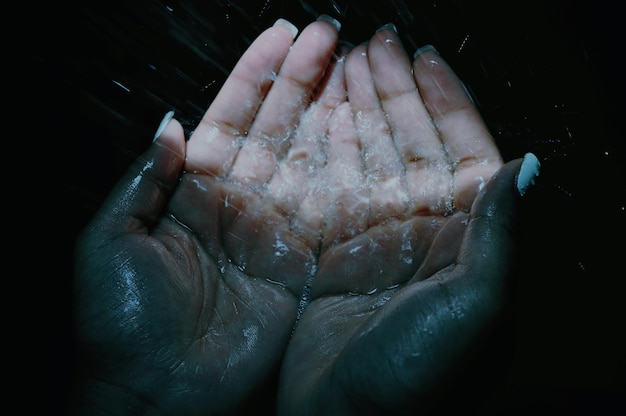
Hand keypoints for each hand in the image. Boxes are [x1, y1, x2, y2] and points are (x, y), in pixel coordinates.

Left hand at [74, 17, 343, 414]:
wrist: (156, 393)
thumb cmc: (122, 325)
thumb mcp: (112, 241)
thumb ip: (144, 180)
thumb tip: (171, 125)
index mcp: (193, 189)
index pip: (230, 116)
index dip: (255, 74)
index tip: (281, 35)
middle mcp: (239, 202)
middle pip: (276, 126)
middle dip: (301, 77)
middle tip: (327, 33)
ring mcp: (274, 229)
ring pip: (307, 155)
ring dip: (329, 111)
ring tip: (351, 64)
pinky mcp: (301, 261)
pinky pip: (327, 206)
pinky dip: (346, 168)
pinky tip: (361, 129)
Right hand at [275, 26, 537, 414]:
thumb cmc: (421, 379)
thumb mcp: (477, 306)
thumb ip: (501, 233)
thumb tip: (528, 163)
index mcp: (466, 237)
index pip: (460, 149)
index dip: (443, 100)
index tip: (423, 55)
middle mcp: (424, 232)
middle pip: (409, 142)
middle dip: (393, 91)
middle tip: (374, 43)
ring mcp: (377, 239)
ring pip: (368, 156)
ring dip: (359, 110)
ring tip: (346, 64)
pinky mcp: (335, 252)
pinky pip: (332, 186)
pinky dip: (326, 149)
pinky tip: (321, 116)